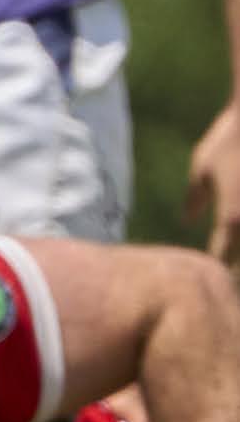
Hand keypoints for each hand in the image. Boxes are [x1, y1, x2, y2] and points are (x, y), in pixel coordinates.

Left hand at [188, 102, 239, 269]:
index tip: (210, 278)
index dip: (217, 268)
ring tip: (236, 265)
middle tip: (228, 281)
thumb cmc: (228, 139)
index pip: (223, 254)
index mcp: (231, 215)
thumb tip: (187, 220)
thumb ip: (196, 198)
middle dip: (238, 270)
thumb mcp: (202, 167)